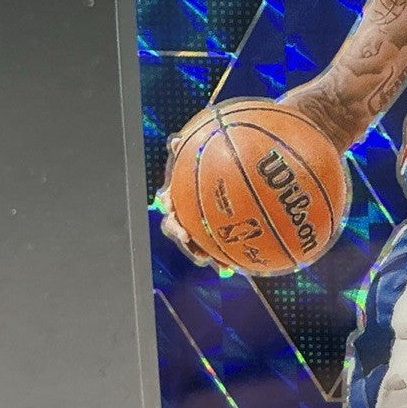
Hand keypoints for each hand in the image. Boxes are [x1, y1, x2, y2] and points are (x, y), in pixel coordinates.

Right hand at [155, 131, 231, 270]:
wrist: (239, 186)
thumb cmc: (215, 169)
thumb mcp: (203, 160)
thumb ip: (191, 151)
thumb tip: (174, 141)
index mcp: (182, 197)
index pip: (168, 201)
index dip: (167, 204)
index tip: (170, 206)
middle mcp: (187, 214)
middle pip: (176, 226)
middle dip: (179, 232)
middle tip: (185, 235)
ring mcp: (201, 229)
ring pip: (195, 244)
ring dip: (199, 252)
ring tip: (208, 258)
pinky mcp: (217, 241)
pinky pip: (217, 252)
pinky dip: (222, 259)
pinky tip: (232, 266)